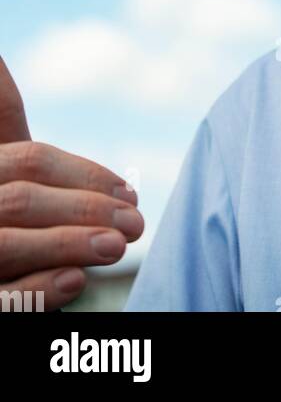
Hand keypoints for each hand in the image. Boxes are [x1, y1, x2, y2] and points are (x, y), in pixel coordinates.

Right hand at [0, 56, 143, 311]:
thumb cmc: (5, 212)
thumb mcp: (4, 167)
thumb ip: (3, 120)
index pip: (31, 160)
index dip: (84, 174)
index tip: (130, 190)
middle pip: (22, 199)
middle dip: (85, 208)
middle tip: (137, 223)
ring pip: (6, 244)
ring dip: (68, 243)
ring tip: (118, 247)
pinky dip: (35, 291)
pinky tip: (74, 283)